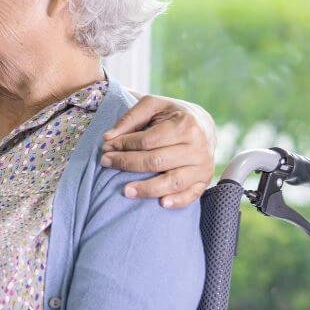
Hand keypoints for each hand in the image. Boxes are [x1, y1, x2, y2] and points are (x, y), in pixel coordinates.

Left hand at [100, 94, 216, 208]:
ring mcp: (202, 165)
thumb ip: (131, 118)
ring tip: (125, 191)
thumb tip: (108, 138)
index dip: (123, 144)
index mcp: (185, 125)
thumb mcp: (154, 106)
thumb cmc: (172, 115)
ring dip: (147, 189)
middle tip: (105, 162)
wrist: (203, 125)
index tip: (106, 146)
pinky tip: (161, 204)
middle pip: (156, 161)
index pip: (148, 140)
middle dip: (127, 163)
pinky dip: (177, 201)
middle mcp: (197, 146)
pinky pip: (191, 195)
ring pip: (172, 181)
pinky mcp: (204, 180)